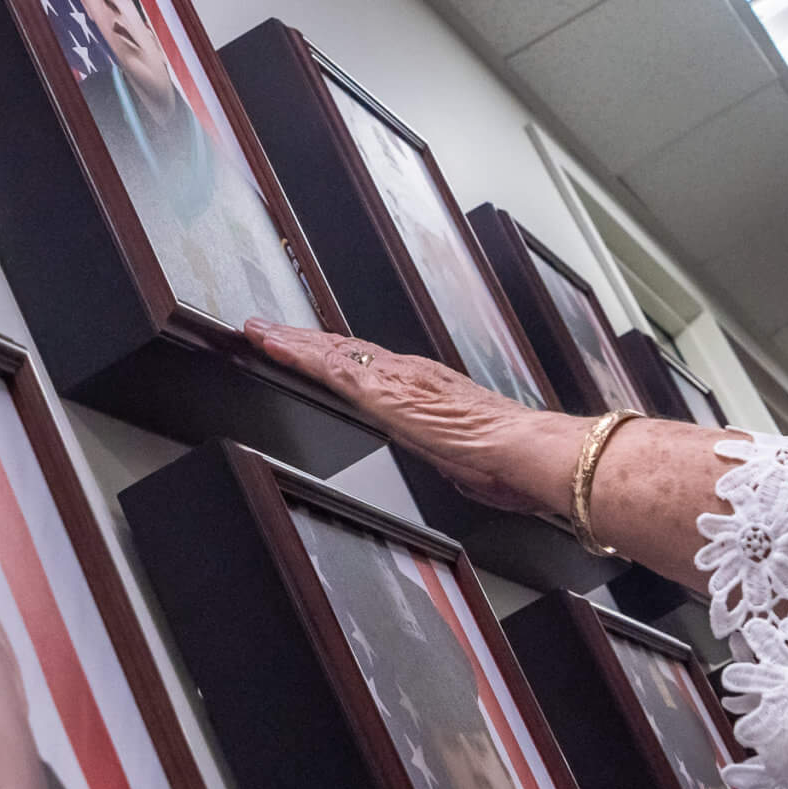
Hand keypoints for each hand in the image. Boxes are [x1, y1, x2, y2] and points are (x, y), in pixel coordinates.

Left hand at [245, 321, 549, 514]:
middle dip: (304, 338)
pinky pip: (329, 369)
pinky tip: (274, 346)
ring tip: (259, 329)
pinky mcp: (383, 394)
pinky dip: (298, 354)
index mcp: (430, 387)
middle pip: (346, 349)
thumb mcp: (469, 457)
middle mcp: (411, 373)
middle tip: (266, 327)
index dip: (336, 354)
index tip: (308, 347)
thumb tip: (456, 461)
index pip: (372, 364)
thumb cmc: (511, 459)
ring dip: (293, 339)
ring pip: (333, 351)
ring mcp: (395, 380)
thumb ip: (451, 452)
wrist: (528, 451)